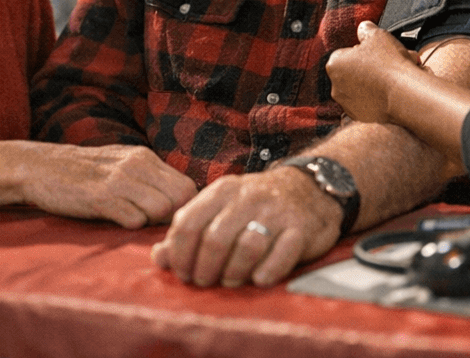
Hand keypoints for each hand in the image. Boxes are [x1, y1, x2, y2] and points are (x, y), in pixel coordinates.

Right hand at [0, 140, 196, 228]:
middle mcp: (137, 165)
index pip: (188, 185)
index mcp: (145, 158)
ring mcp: (119, 180)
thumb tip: (178, 199)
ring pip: (161, 208)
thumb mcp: (122, 164)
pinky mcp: (100, 198)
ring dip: (153, 224)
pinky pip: (133, 218)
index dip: (184, 208)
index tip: (170, 221)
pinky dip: (132, 226)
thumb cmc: (84, 172)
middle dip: (173, 219)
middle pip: (180, 198)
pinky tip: (119, 223)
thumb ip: (149, 178)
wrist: (41, 167)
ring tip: (137, 225)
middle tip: (155, 229)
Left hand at [151, 166, 342, 287]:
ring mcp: (276, 212)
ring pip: (247, 247)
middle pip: (215, 240)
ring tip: (230, 281)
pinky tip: (259, 278)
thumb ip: (189, 232)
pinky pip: (281, 255)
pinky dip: (267, 272)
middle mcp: (248, 198)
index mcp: (222, 191)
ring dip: (233, 273)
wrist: (310, 188)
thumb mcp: (220, 209)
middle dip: (205, 270)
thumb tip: (159, 257)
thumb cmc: (256, 206)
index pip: (188, 223)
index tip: (183, 273)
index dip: (180, 255)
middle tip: (206, 282)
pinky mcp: (301, 229)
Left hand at [325, 21, 426, 123]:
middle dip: (373, 66)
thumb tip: (363, 28)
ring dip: (377, 81)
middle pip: (355, 71)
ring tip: (398, 75)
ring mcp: (348, 105)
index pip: (347, 53)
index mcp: (335, 64)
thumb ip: (366, 30)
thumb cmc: (388, 64)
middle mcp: (336, 87)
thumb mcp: (377, 36)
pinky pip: (371, 103)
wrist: (402, 96)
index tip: (380, 51)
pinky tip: (396, 90)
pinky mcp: (361, 118)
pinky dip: (381, 97)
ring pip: (364, 87)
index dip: (365, 51)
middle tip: (392, 61)